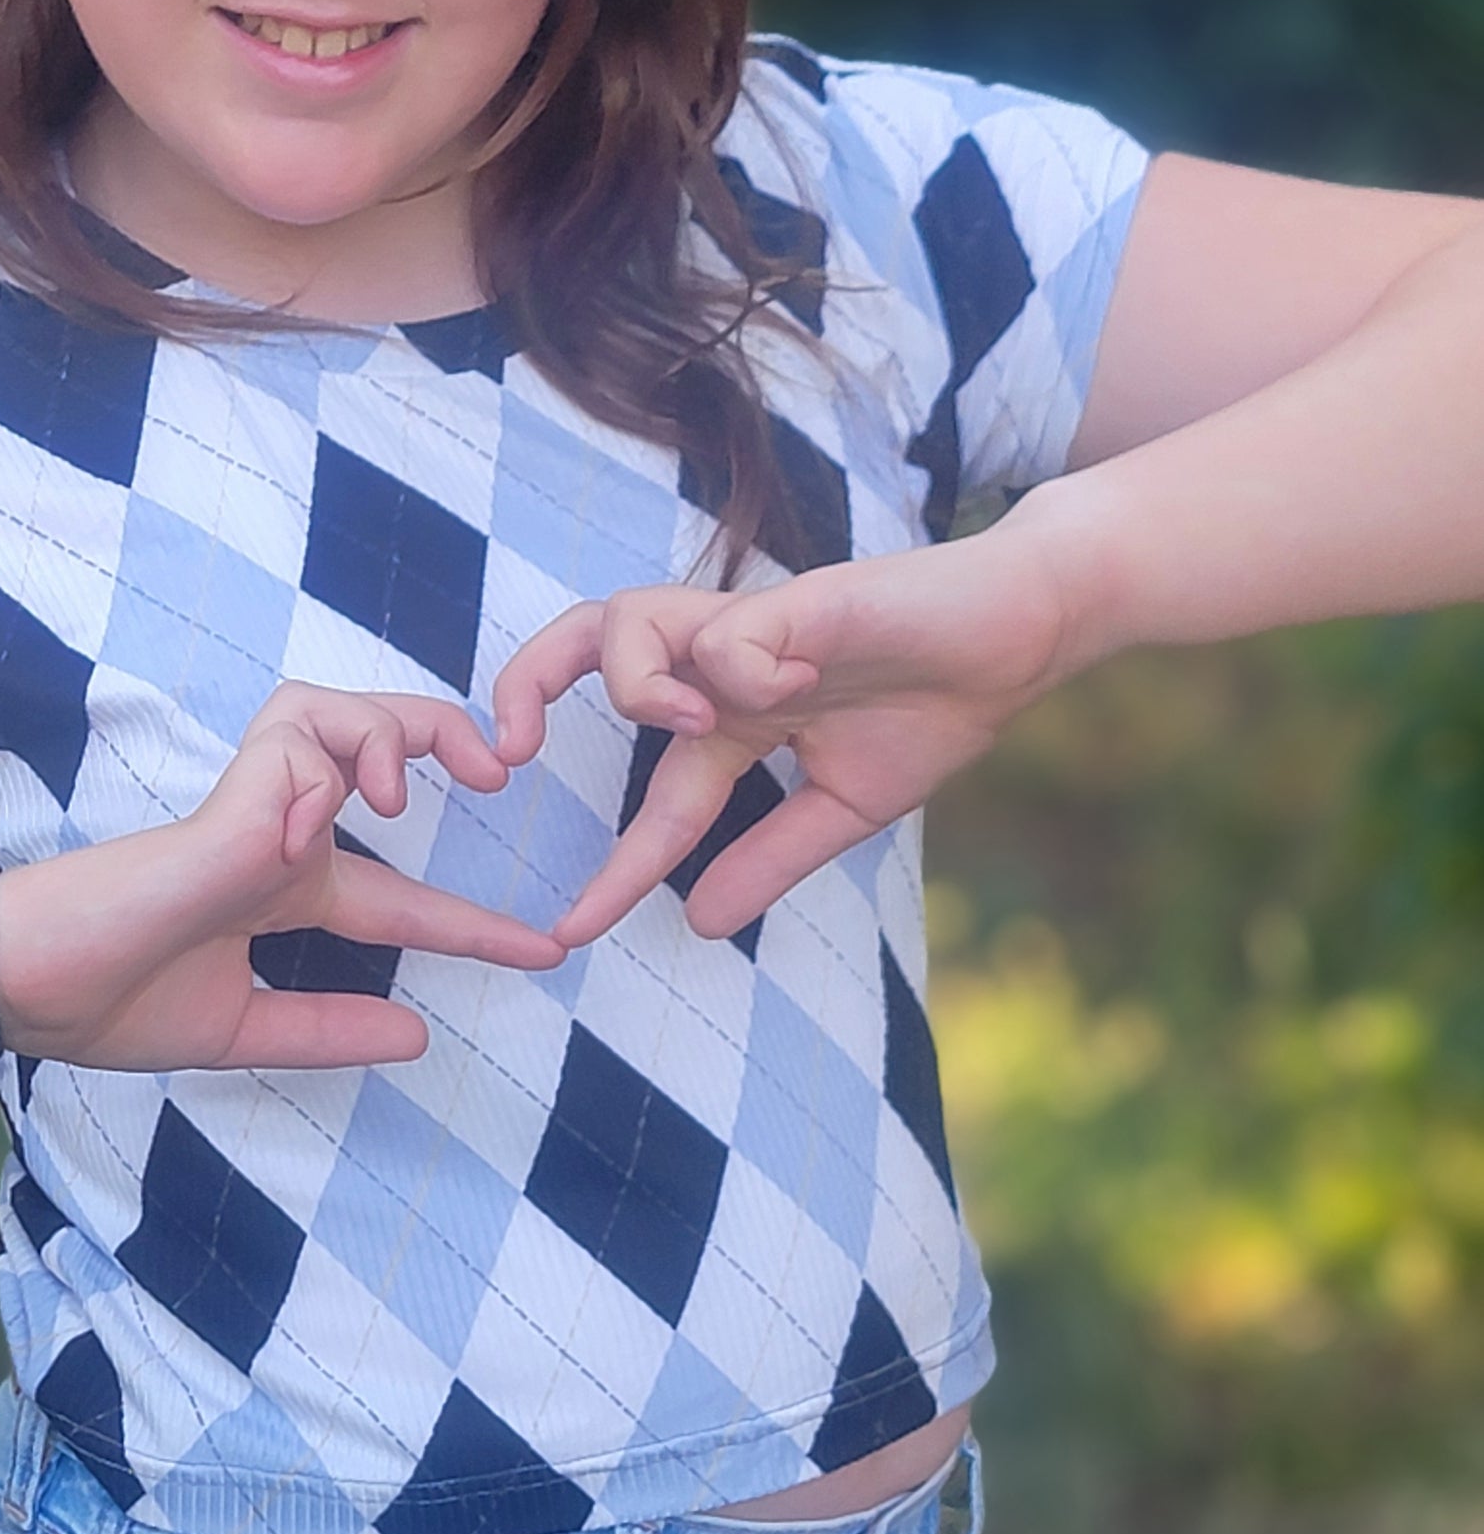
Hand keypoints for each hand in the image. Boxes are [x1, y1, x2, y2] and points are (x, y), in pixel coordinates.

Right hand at [0, 682, 564, 1069]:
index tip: (546, 953)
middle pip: (379, 748)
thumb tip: (419, 1038)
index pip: (405, 899)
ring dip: (390, 729)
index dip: (477, 925)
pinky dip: (323, 767)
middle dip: (449, 738)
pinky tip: (317, 823)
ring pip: (334, 711)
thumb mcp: (241, 1031)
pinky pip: (292, 745)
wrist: (31, 989)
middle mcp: (278, 840)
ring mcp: (249, 812)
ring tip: (408, 791)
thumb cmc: (110, 1003)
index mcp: (287, 894)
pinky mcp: (220, 803)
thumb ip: (327, 1029)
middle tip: (503, 772)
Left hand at [493, 515, 1085, 946]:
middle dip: (526, 685)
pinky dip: (738, 663)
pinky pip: (729, 627)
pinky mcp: (798, 601)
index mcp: (732, 719)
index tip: (575, 933)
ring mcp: (755, 627)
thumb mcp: (846, 808)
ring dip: (631, 676)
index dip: (614, 870)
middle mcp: (723, 666)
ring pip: (628, 615)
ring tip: (684, 721)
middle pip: (584, 645)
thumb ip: (771, 859)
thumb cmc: (937, 706)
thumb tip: (701, 926)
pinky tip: (791, 688)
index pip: (651, 803)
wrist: (1021, 635)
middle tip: (511, 753)